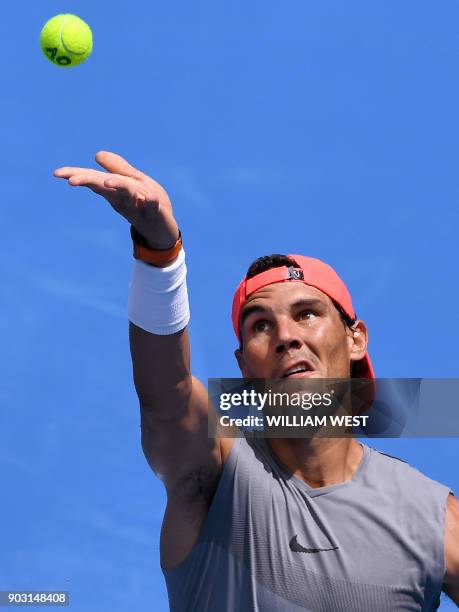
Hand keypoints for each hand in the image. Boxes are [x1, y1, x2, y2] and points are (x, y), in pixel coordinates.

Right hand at [54, 151, 178, 248]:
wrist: (163, 231)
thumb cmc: (146, 204)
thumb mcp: (133, 182)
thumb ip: (118, 169)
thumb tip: (97, 155)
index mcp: (115, 190)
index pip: (94, 180)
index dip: (77, 175)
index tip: (57, 173)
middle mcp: (123, 199)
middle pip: (105, 187)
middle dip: (89, 181)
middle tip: (71, 180)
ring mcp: (139, 208)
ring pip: (128, 195)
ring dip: (118, 187)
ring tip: (108, 181)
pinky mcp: (156, 214)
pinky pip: (153, 208)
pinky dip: (151, 203)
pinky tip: (151, 198)